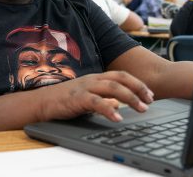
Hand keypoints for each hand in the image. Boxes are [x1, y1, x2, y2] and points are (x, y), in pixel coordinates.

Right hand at [37, 71, 153, 122]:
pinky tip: (118, 117)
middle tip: (150, 101)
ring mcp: (85, 87)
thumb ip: (103, 98)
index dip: (137, 83)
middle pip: (121, 78)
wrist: (42, 102)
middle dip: (138, 88)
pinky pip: (96, 102)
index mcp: (96, 77)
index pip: (122, 76)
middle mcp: (93, 79)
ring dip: (130, 98)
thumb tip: (118, 104)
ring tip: (141, 109)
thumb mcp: (88, 97)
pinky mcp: (77, 98)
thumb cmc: (65, 100)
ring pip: (112, 88)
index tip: (150, 94)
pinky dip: (109, 109)